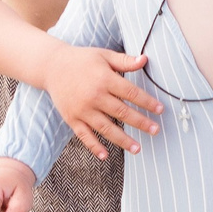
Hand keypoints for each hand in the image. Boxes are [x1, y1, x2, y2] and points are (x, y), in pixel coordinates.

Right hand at [42, 43, 160, 159]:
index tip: (160, 110)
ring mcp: (82, 109)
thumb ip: (124, 61)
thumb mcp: (104, 56)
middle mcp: (94, 96)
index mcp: (104, 79)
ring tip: (138, 148)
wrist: (52, 66)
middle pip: (122, 112)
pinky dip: (94, 146)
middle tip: (155, 130)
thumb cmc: (82, 59)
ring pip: (105, 128)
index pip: (131, 93)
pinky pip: (84, 135)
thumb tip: (145, 60)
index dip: (147, 102)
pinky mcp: (72, 118)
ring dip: (122, 140)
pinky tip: (105, 155)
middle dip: (141, 123)